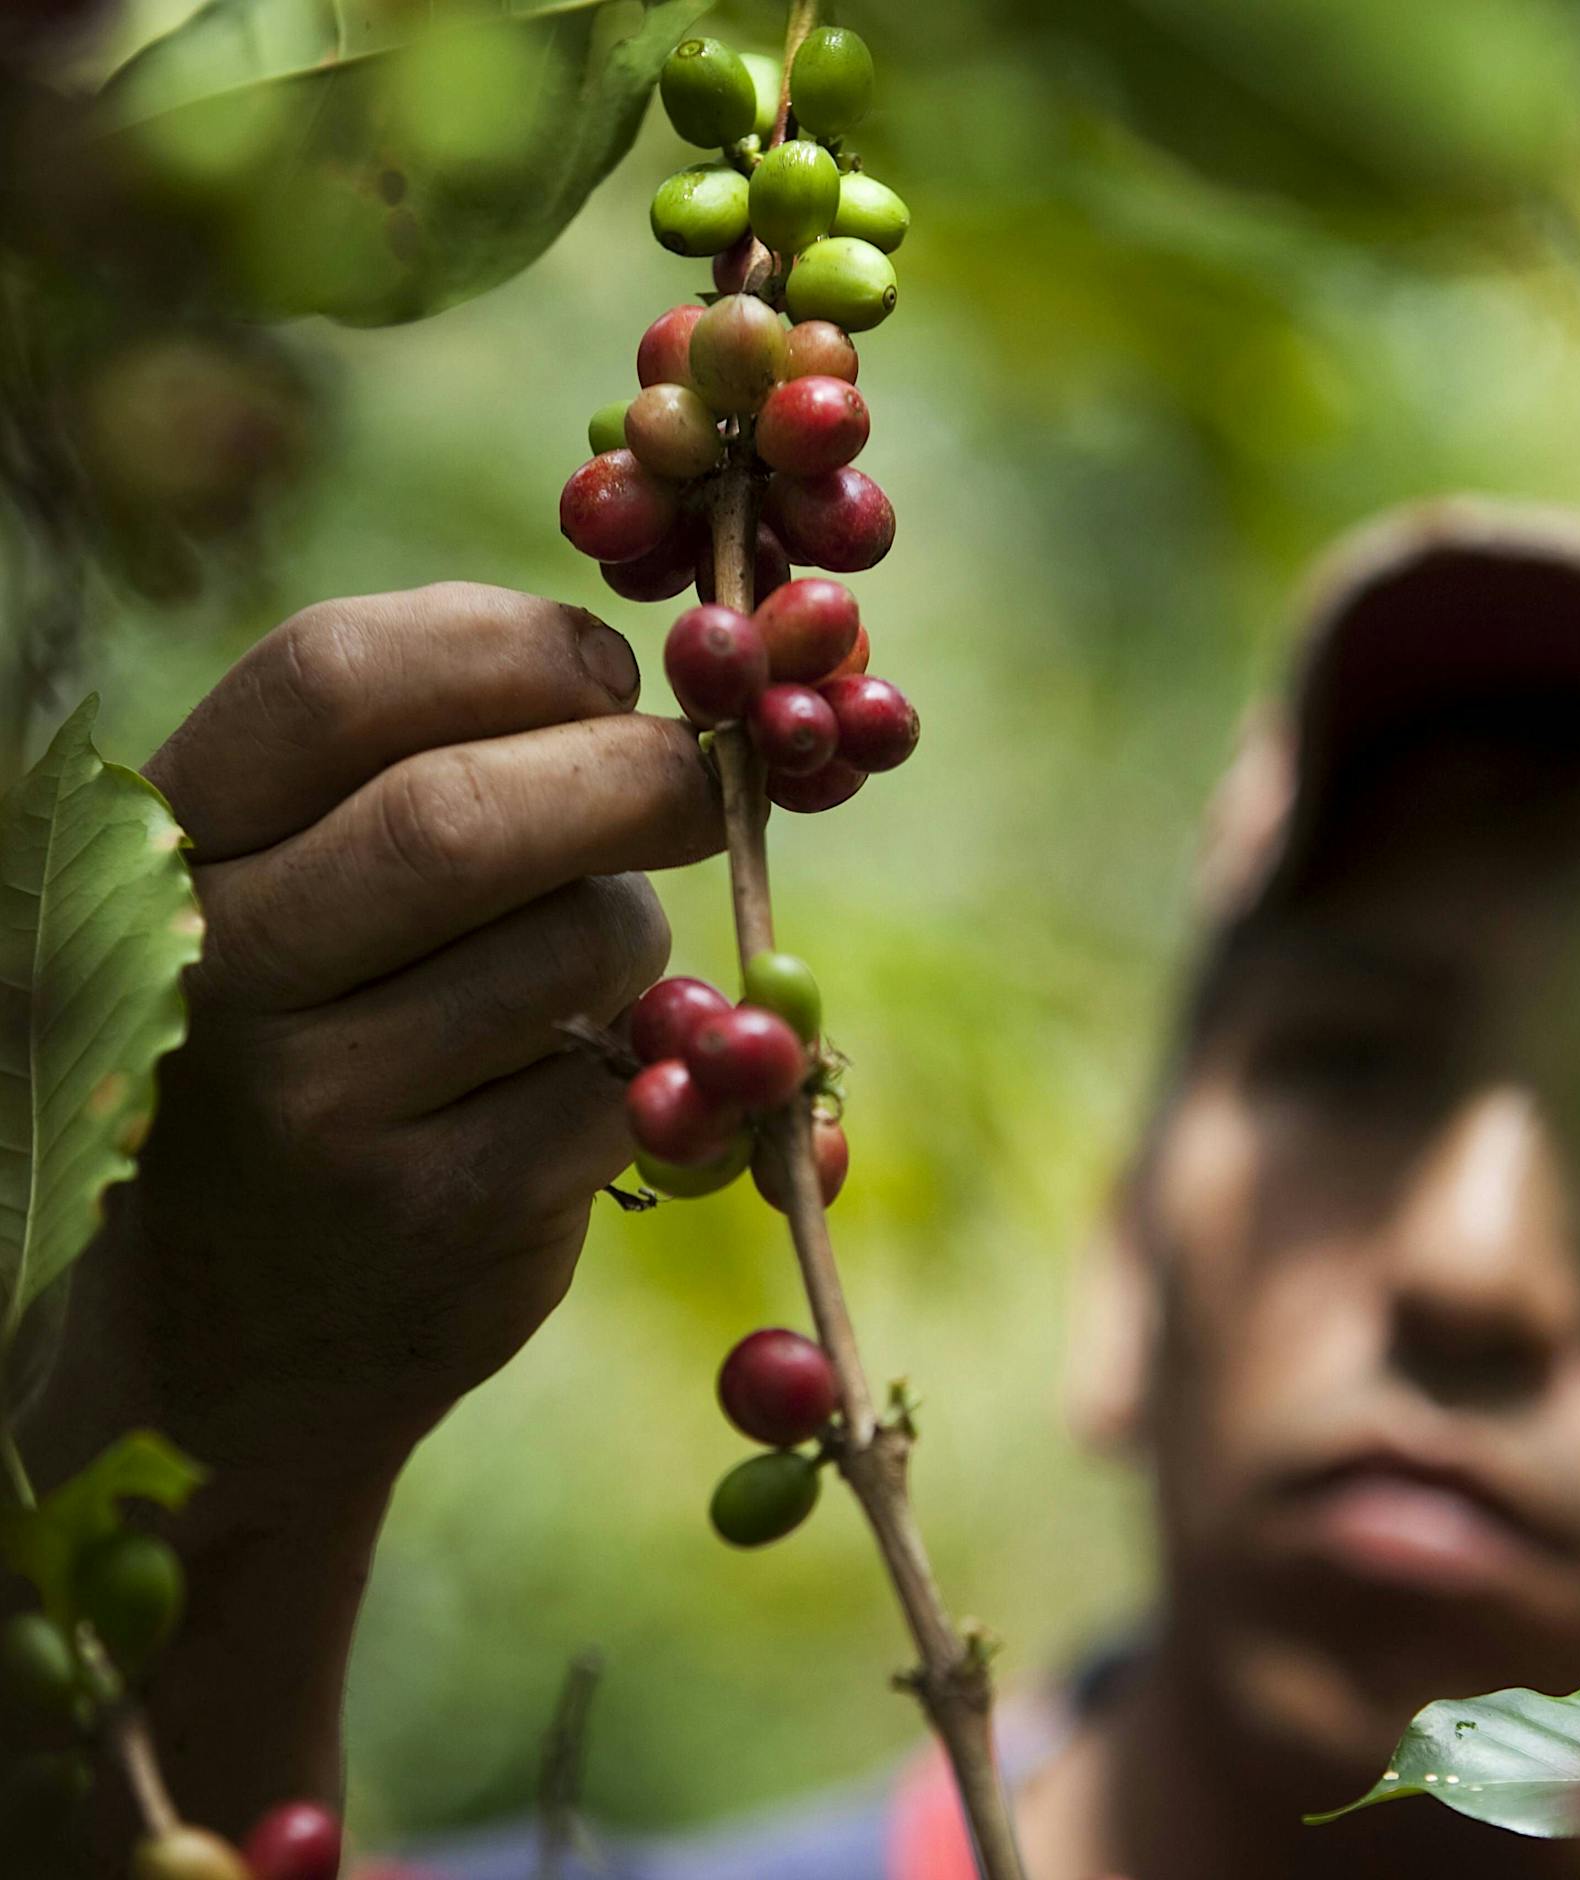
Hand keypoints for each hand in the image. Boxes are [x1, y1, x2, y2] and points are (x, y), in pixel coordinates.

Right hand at [36, 582, 722, 1491]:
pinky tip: (592, 1081)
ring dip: (635, 930)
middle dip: (634, 774)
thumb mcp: (306, 889)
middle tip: (705, 783)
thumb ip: (415, 769)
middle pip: (460, 812)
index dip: (509, 643)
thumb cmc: (320, 1043)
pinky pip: (619, 1081)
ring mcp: (317, 1104)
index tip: (610, 668)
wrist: (243, 1324)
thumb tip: (625, 682)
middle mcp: (223, 965)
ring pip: (573, 944)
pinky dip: (655, 1063)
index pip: (329, 674)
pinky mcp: (434, 1213)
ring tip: (595, 965)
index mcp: (182, 842)